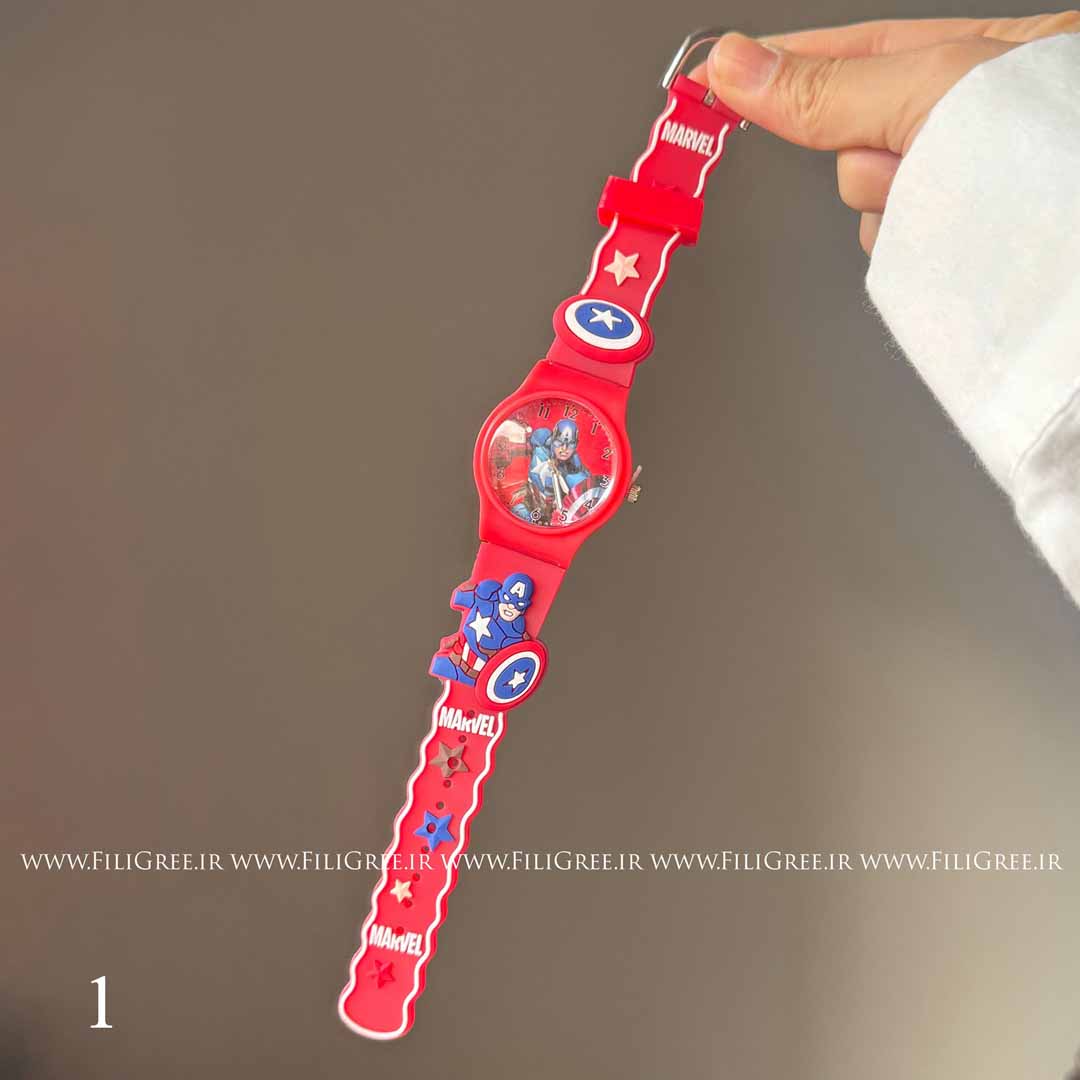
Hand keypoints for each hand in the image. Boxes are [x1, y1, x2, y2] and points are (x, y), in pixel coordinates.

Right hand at [702, 14, 1079, 252]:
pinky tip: (961, 240)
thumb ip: (828, 87)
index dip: (775, 63)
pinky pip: (903, 247)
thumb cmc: (1061, 148)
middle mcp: (970, 121)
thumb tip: (737, 66)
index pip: (851, 51)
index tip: (709, 76)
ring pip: (879, 201)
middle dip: (873, 155)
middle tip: (912, 157)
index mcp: (976, 57)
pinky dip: (919, 245)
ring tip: (961, 203)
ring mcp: (968, 186)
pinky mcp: (963, 245)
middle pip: (859, 140)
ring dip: (901, 205)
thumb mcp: (936, 92)